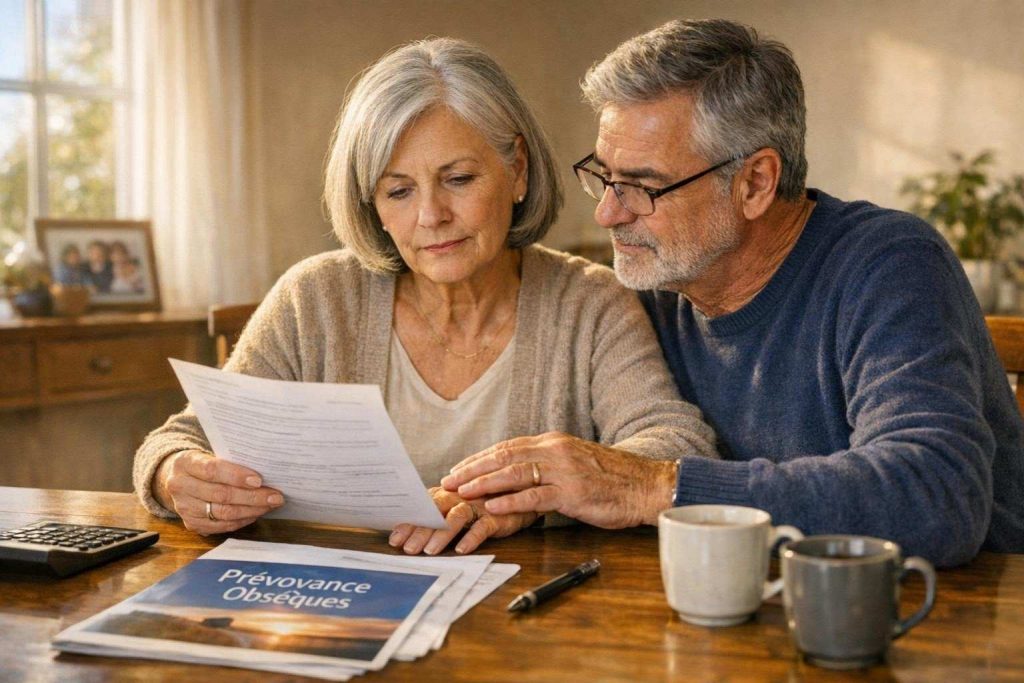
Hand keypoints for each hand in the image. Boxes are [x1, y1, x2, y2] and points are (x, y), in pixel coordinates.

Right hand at [154, 449, 284, 535]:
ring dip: (251, 510)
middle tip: (276, 496)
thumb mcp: (211, 454)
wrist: (180, 478)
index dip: (237, 476)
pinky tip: (256, 514)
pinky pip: (221, 526)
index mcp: (185, 463)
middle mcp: (180, 486)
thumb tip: (266, 469)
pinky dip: (242, 520)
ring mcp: (184, 508)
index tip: (259, 480)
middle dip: (252, 496)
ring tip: (270, 505)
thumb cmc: (205, 463)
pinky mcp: (191, 524)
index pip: (212, 470)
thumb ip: (231, 461)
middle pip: (220, 495)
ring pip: (223, 513)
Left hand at [389, 487, 537, 554]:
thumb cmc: (480, 505)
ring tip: (430, 551)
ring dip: (442, 534)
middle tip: (408, 549)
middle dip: (420, 531)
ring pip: (457, 518)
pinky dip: (472, 537)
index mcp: (446, 495)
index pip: (422, 509)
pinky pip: (482, 527)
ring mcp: (477, 506)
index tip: (394, 540)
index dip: (408, 523)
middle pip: (436, 512)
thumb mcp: (454, 511)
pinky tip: (462, 550)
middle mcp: (459, 498)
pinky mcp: (495, 516)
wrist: (516, 497)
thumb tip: (406, 534)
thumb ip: (434, 519)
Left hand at [440, 432, 676, 527]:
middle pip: (504, 456)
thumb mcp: (576, 463)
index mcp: (554, 443)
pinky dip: (511, 501)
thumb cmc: (612, 480)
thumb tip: (523, 474)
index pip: (508, 446)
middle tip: (448, 481)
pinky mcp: (572, 492)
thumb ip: (549, 465)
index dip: (480, 458)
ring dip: (484, 483)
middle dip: (473, 468)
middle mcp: (555, 451)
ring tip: (462, 492)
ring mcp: (563, 470)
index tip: (458, 468)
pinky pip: (535, 495)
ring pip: (514, 473)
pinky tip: (492, 507)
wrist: (646, 485)